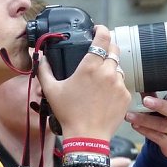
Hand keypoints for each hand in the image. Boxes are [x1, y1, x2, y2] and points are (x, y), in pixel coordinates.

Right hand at [38, 25, 130, 140]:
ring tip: (99, 79)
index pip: (103, 37)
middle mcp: (107, 72)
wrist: (87, 137)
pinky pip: (122, 84)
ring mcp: (119, 84)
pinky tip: (104, 94)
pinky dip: (115, 85)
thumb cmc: (68, 113)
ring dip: (110, 68)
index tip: (98, 29)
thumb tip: (40, 57)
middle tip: (99, 52)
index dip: (102, 29)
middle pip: (114, 49)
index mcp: (90, 66)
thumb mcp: (51, 90)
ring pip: (118, 67)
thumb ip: (44, 70)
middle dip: (107, 47)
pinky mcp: (126, 96)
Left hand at [123, 88, 166, 158]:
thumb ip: (152, 96)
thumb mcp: (163, 108)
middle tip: (146, 101)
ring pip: (163, 125)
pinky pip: (157, 136)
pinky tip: (135, 125)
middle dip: (160, 105)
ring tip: (130, 116)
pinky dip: (144, 130)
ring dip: (145, 120)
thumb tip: (139, 84)